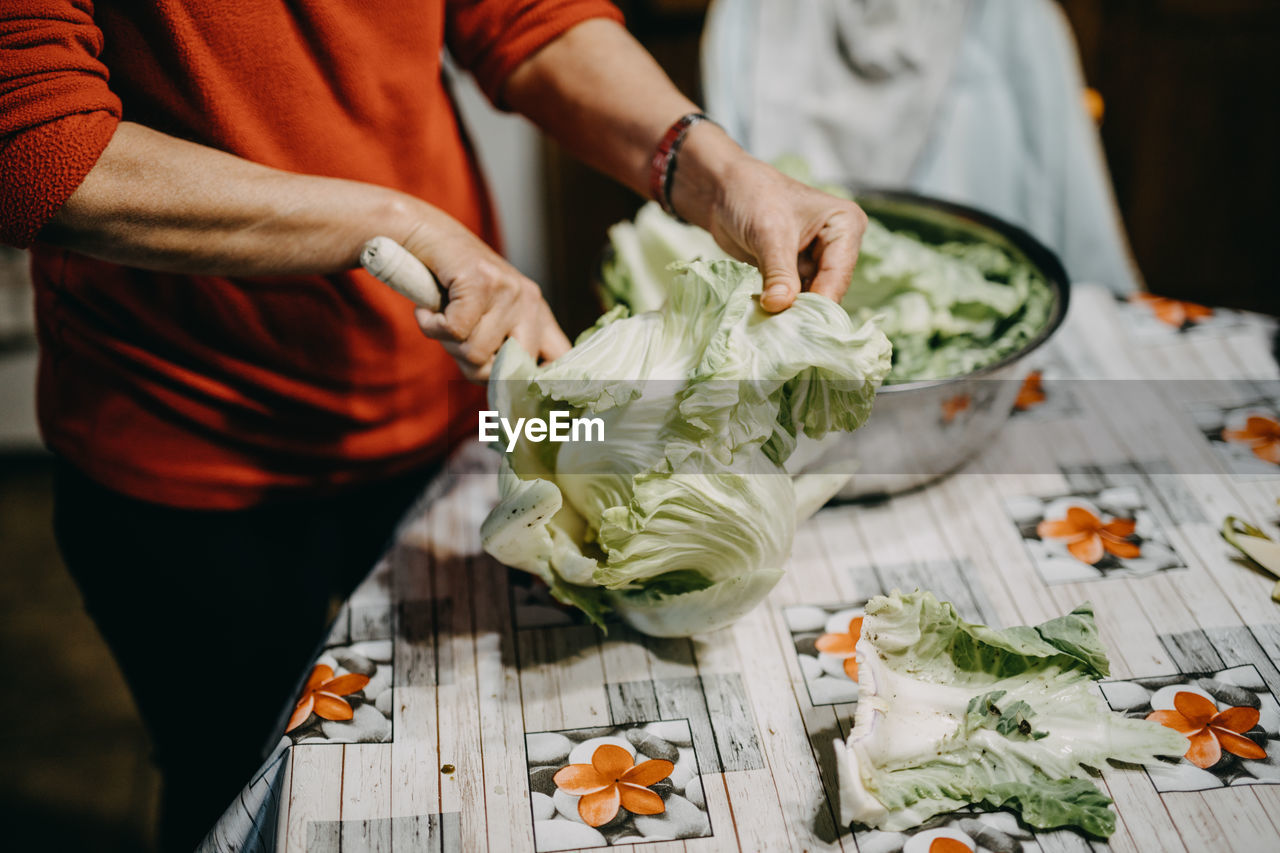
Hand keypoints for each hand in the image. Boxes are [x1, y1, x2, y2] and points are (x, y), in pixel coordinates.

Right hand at [401, 215, 570, 380]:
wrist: (425, 235)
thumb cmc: (452, 286)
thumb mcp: (486, 320)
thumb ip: (501, 351)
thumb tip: (509, 394)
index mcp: (537, 313)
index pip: (560, 359)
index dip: (544, 385)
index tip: (521, 396)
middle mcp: (530, 300)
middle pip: (510, 369)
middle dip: (476, 368)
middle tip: (456, 343)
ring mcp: (508, 289)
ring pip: (476, 353)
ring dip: (448, 343)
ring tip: (442, 316)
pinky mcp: (481, 281)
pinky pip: (455, 331)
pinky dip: (432, 326)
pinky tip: (428, 310)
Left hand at [670, 125, 867, 312]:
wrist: (722, 189)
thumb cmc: (751, 195)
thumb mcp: (769, 233)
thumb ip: (778, 272)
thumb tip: (780, 306)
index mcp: (845, 225)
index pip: (838, 273)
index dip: (820, 301)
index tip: (800, 326)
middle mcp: (837, 245)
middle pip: (829, 289)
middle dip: (806, 310)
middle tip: (785, 334)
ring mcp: (817, 260)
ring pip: (811, 298)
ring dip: (793, 313)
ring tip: (774, 330)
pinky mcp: (796, 272)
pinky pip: (794, 297)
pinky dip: (782, 309)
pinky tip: (768, 322)